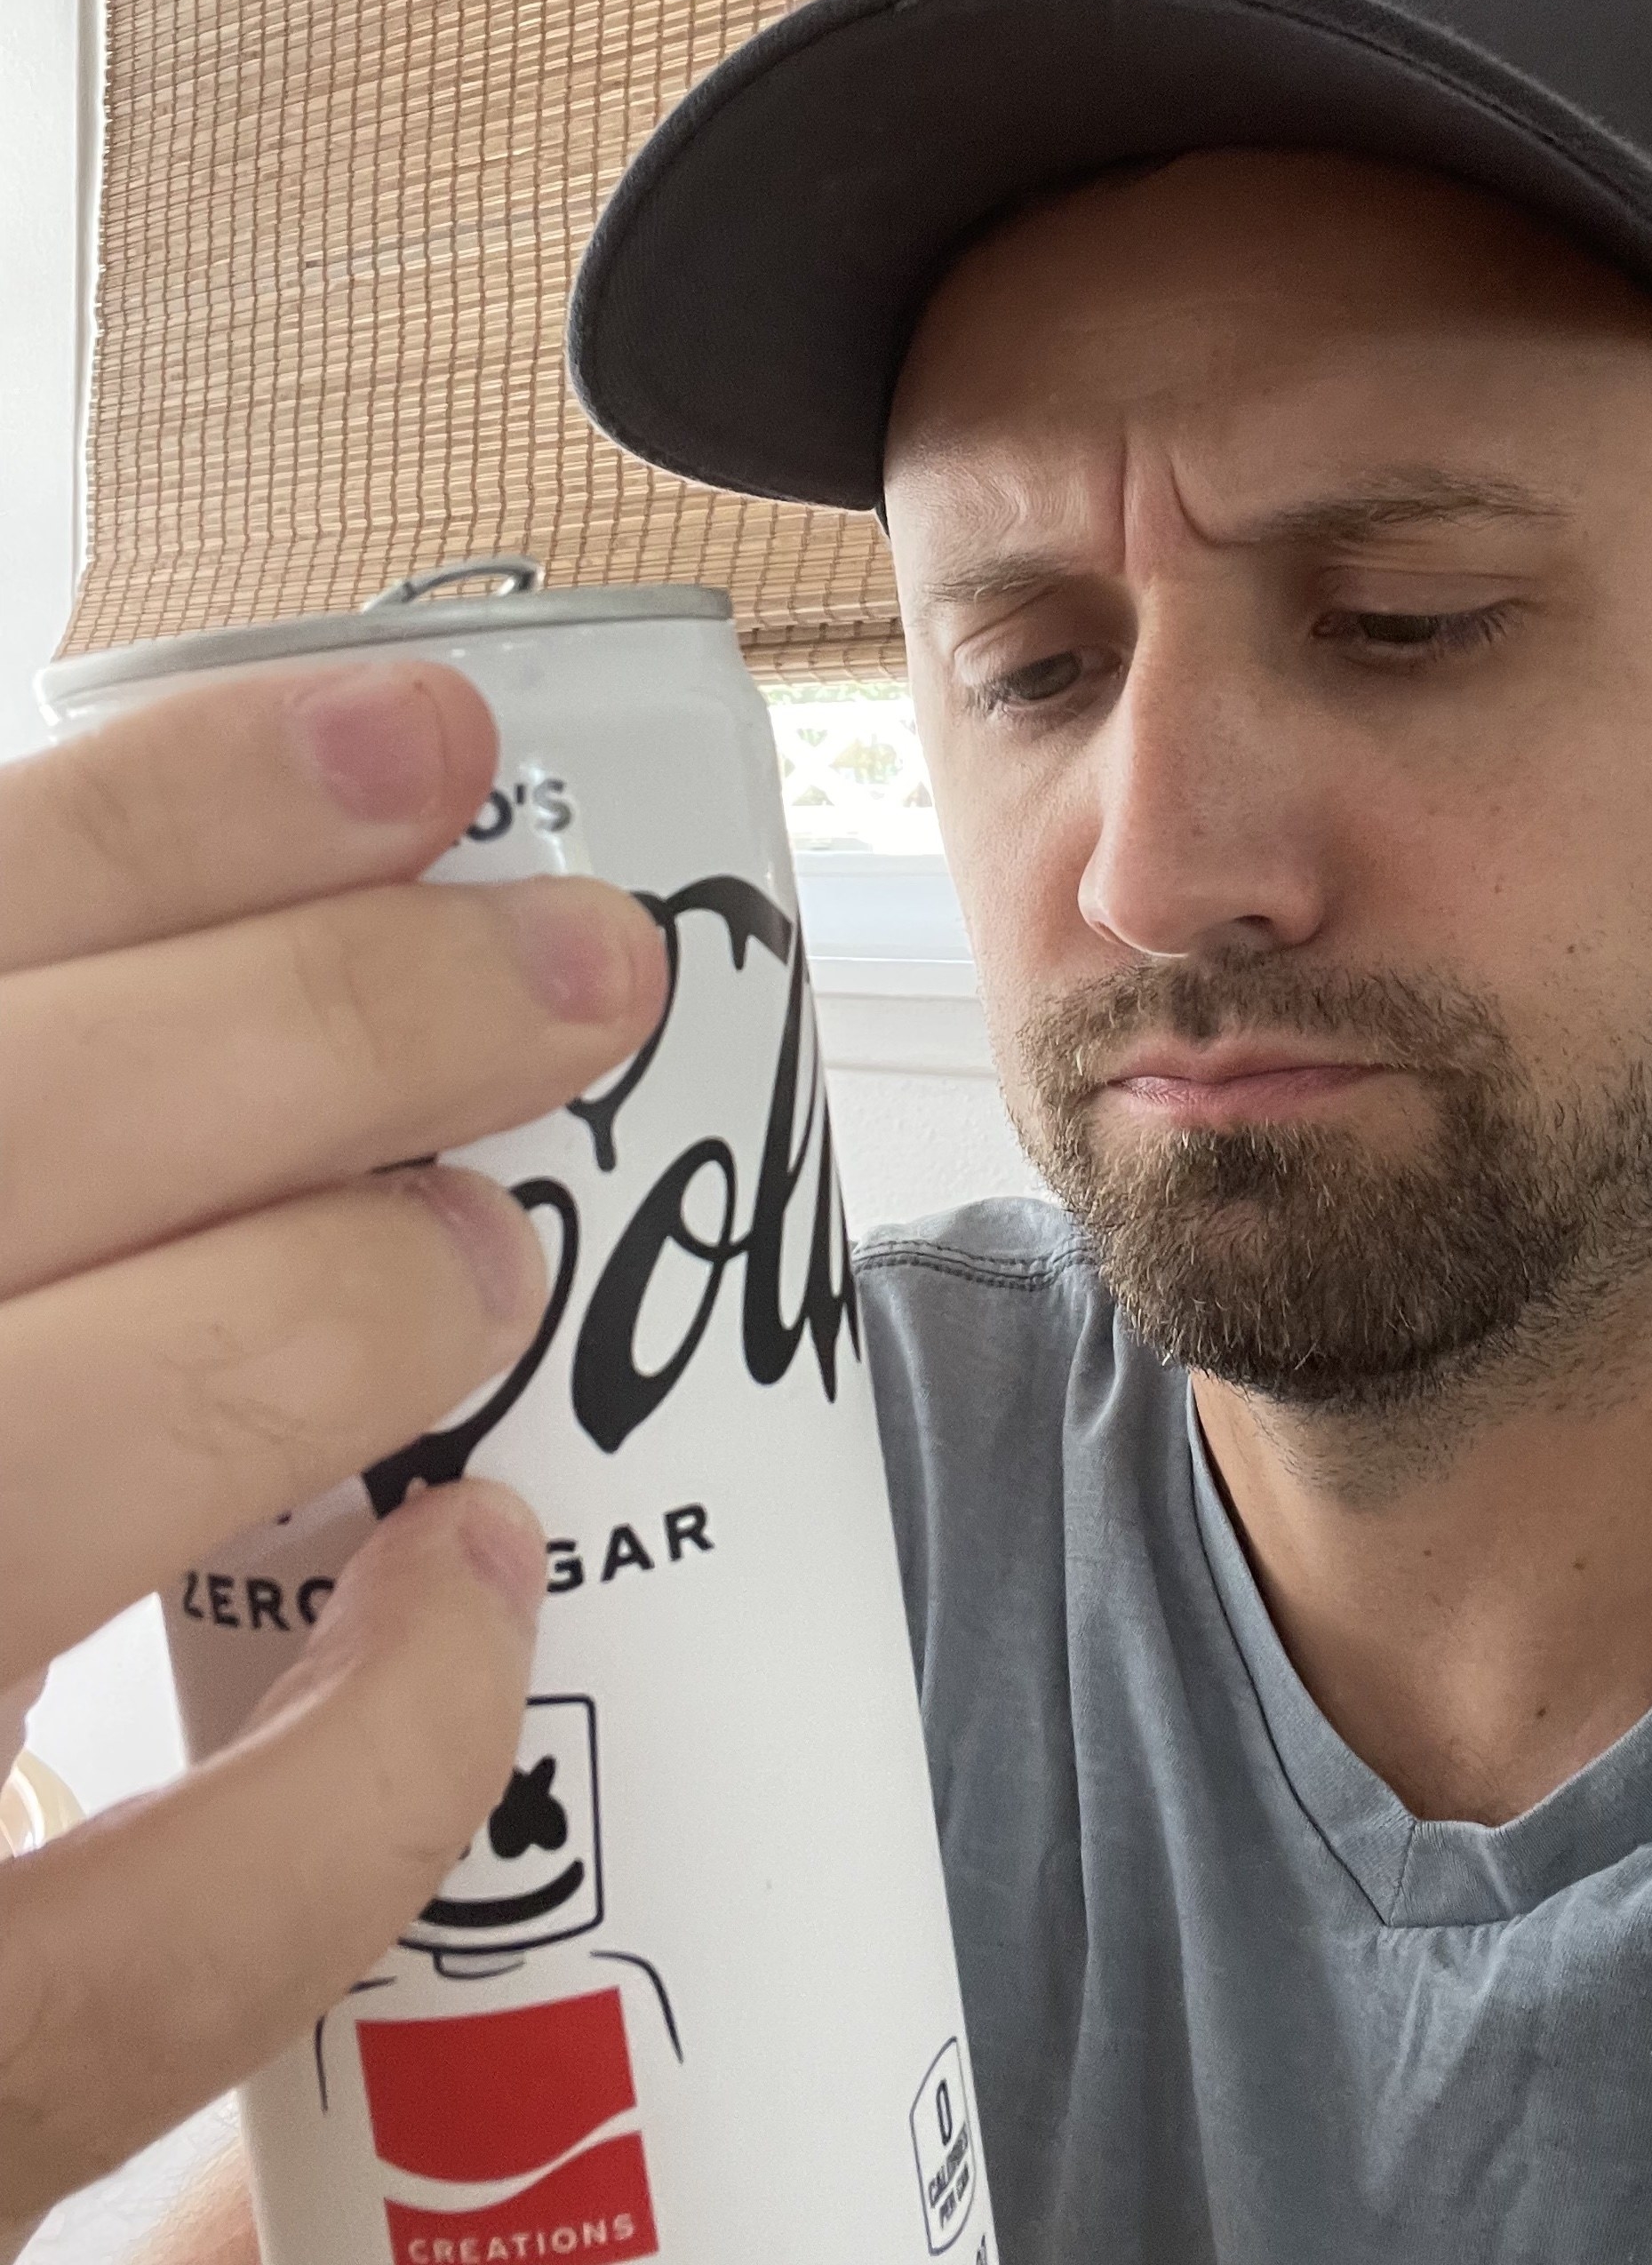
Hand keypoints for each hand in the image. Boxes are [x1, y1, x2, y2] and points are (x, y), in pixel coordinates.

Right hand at [0, 659, 667, 2256]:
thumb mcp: (15, 1273)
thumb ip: (91, 1197)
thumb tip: (290, 949)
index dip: (156, 816)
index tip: (422, 742)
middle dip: (322, 1020)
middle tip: (575, 972)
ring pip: (17, 1465)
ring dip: (318, 1310)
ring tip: (490, 1257)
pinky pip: (152, 1928)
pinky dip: (364, 1754)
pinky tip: (472, 1596)